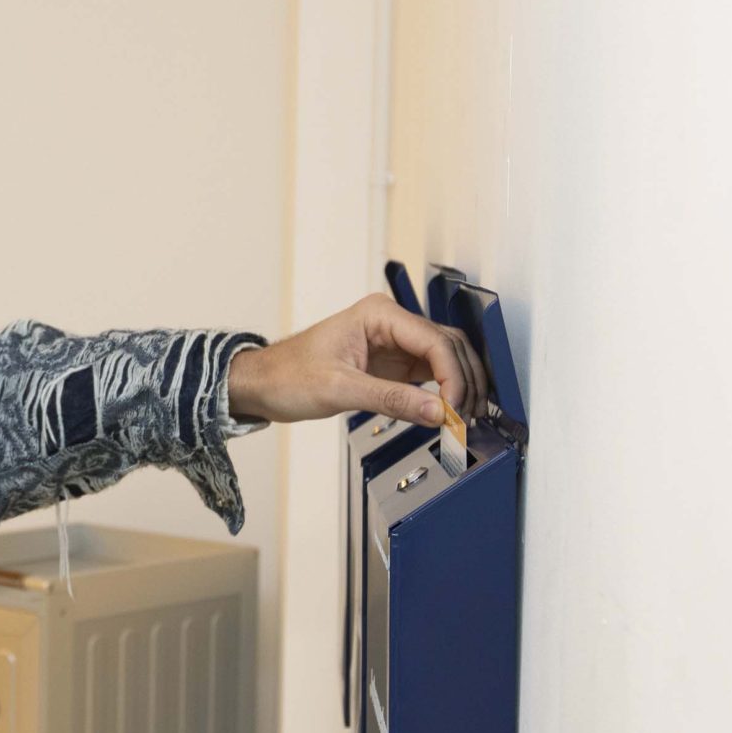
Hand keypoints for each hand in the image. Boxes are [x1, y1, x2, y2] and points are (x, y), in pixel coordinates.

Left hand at [224, 294, 489, 427]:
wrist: (263, 384)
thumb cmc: (287, 375)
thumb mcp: (339, 389)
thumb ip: (391, 400)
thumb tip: (438, 411)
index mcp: (378, 314)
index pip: (435, 340)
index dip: (453, 375)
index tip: (456, 407)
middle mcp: (391, 323)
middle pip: (449, 346)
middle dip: (465, 381)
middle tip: (468, 416)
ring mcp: (394, 343)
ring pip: (446, 359)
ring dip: (461, 387)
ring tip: (464, 418)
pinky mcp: (392, 365)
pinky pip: (430, 375)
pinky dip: (445, 394)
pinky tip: (449, 413)